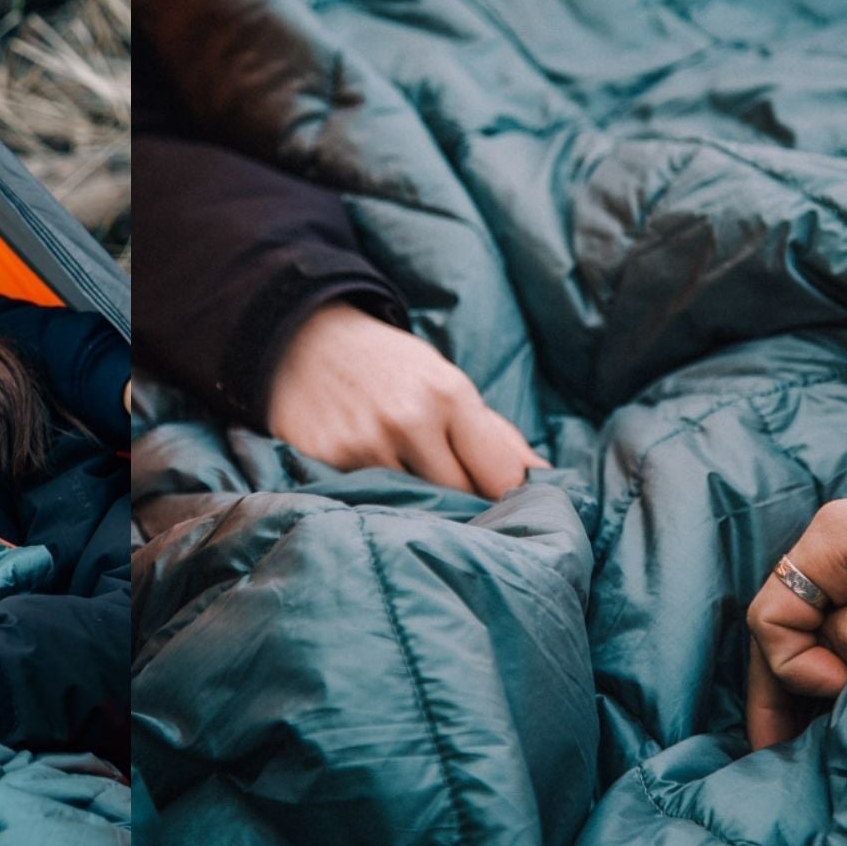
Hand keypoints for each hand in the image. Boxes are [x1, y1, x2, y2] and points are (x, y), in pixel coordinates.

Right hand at [266, 301, 547, 497]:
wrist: (304, 339)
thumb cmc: (389, 366)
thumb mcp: (446, 382)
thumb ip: (495, 433)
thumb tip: (542, 478)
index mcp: (449, 394)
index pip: (499, 477)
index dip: (506, 498)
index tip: (502, 506)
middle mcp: (409, 419)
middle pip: (459, 498)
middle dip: (462, 503)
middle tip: (452, 497)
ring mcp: (366, 443)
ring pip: (413, 505)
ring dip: (416, 503)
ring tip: (407, 484)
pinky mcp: (329, 461)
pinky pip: (370, 499)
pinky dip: (376, 497)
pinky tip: (369, 478)